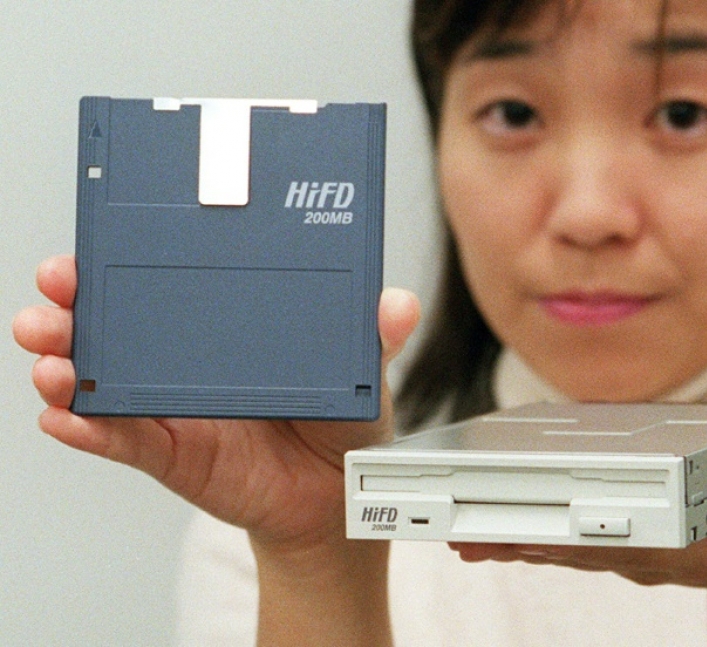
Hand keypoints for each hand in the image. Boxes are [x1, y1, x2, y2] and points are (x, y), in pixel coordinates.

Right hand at [13, 255, 420, 548]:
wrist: (337, 500)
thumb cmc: (343, 428)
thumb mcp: (362, 373)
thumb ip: (374, 338)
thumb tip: (397, 304)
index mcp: (230, 330)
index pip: (172, 285)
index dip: (132, 259)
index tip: (104, 236)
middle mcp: (190, 363)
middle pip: (121, 325)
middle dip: (78, 302)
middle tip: (60, 285)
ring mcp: (174, 409)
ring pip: (105, 379)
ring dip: (66, 361)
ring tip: (52, 354)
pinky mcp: (172, 454)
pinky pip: (121, 441)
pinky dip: (87, 428)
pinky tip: (63, 414)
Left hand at [450, 433, 706, 644]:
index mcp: (697, 545)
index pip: (636, 542)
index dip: (585, 535)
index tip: (536, 531)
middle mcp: (654, 550)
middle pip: (583, 544)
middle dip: (525, 535)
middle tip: (465, 532)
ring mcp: (635, 546)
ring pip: (568, 541)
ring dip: (514, 532)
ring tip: (456, 529)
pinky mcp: (626, 534)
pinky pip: (573, 532)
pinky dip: (530, 525)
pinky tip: (487, 523)